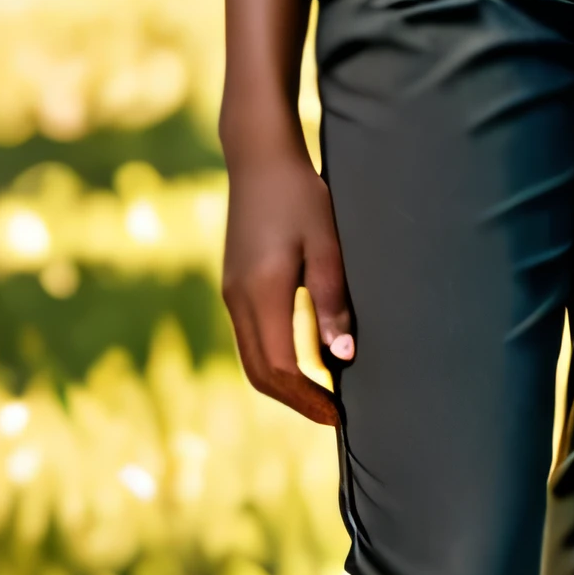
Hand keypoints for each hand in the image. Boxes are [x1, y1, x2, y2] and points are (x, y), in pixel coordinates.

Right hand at [222, 137, 354, 424]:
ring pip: (252, 358)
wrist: (259, 159)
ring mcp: (231, 293)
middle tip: (333, 415)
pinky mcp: (234, 285)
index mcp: (262, 292)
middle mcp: (238, 299)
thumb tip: (342, 357)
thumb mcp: (327, 245)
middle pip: (260, 373)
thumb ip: (332, 302)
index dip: (308, 398)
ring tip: (321, 394)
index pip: (281, 368)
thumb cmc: (302, 196)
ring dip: (283, 383)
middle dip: (295, 401)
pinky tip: (303, 360)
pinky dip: (274, 360)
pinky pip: (250, 338)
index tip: (339, 415)